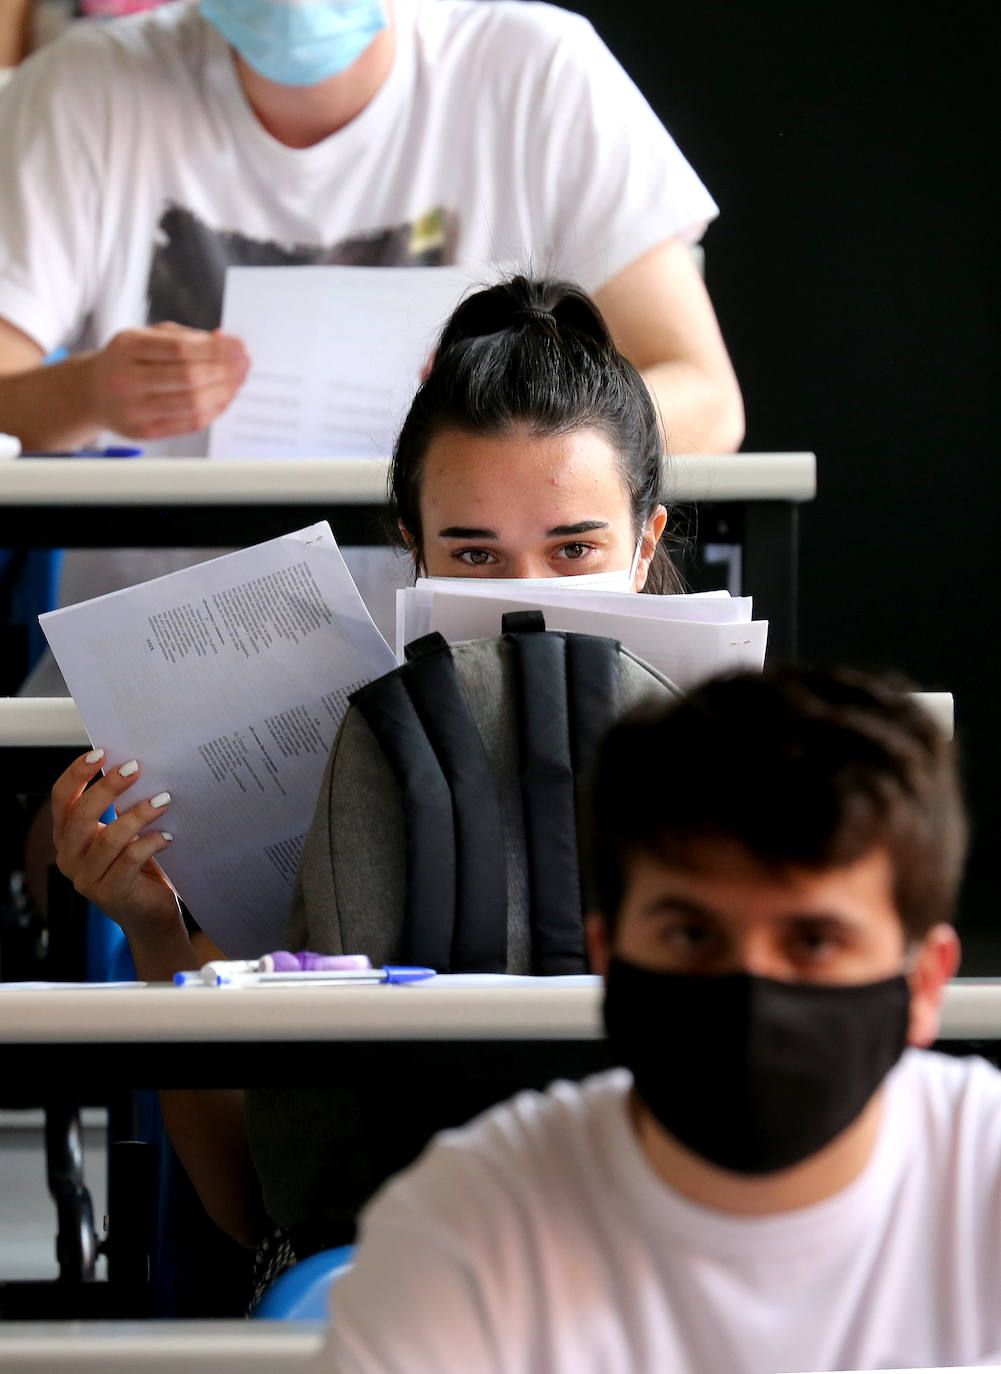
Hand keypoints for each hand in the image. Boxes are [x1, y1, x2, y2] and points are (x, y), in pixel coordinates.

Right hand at [52, 750, 178, 938]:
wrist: (151, 914)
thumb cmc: (138, 868)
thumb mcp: (124, 834)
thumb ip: (120, 808)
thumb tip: (136, 767)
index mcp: (68, 838)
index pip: (61, 799)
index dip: (77, 774)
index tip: (101, 753)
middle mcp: (70, 858)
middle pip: (80, 815)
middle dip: (108, 787)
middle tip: (136, 769)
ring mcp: (86, 879)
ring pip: (108, 838)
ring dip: (138, 814)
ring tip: (163, 800)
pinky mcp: (110, 894)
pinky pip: (129, 860)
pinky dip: (151, 842)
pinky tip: (168, 836)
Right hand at [88, 323, 248, 439]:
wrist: (92, 392)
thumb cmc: (127, 360)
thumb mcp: (147, 336)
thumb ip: (184, 337)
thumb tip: (224, 341)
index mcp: (127, 347)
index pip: (179, 349)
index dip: (215, 349)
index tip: (239, 346)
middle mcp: (126, 379)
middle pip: (189, 378)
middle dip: (225, 371)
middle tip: (245, 364)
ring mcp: (133, 409)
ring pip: (192, 404)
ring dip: (224, 392)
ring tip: (239, 380)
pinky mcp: (143, 432)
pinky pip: (189, 423)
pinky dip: (214, 410)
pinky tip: (225, 398)